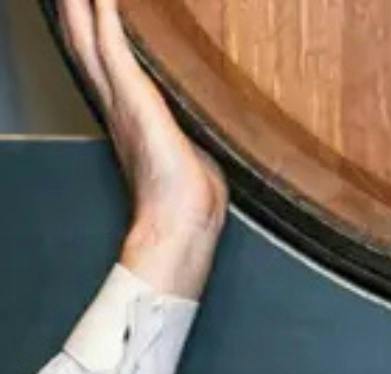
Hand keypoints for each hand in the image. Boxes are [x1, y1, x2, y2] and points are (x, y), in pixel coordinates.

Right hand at [58, 0, 227, 296]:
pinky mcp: (135, 100)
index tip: (88, 5)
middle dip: (76, 12)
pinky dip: (107, 19)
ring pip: (91, 40)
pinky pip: (115, 49)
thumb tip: (201, 133)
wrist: (182, 223)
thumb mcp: (190, 153)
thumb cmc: (190, 199)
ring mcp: (123, 100)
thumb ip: (186, 133)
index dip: (92, 32)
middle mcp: (117, 104)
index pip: (105, 63)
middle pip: (86, 44)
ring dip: (82, 8)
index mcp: (129, 116)